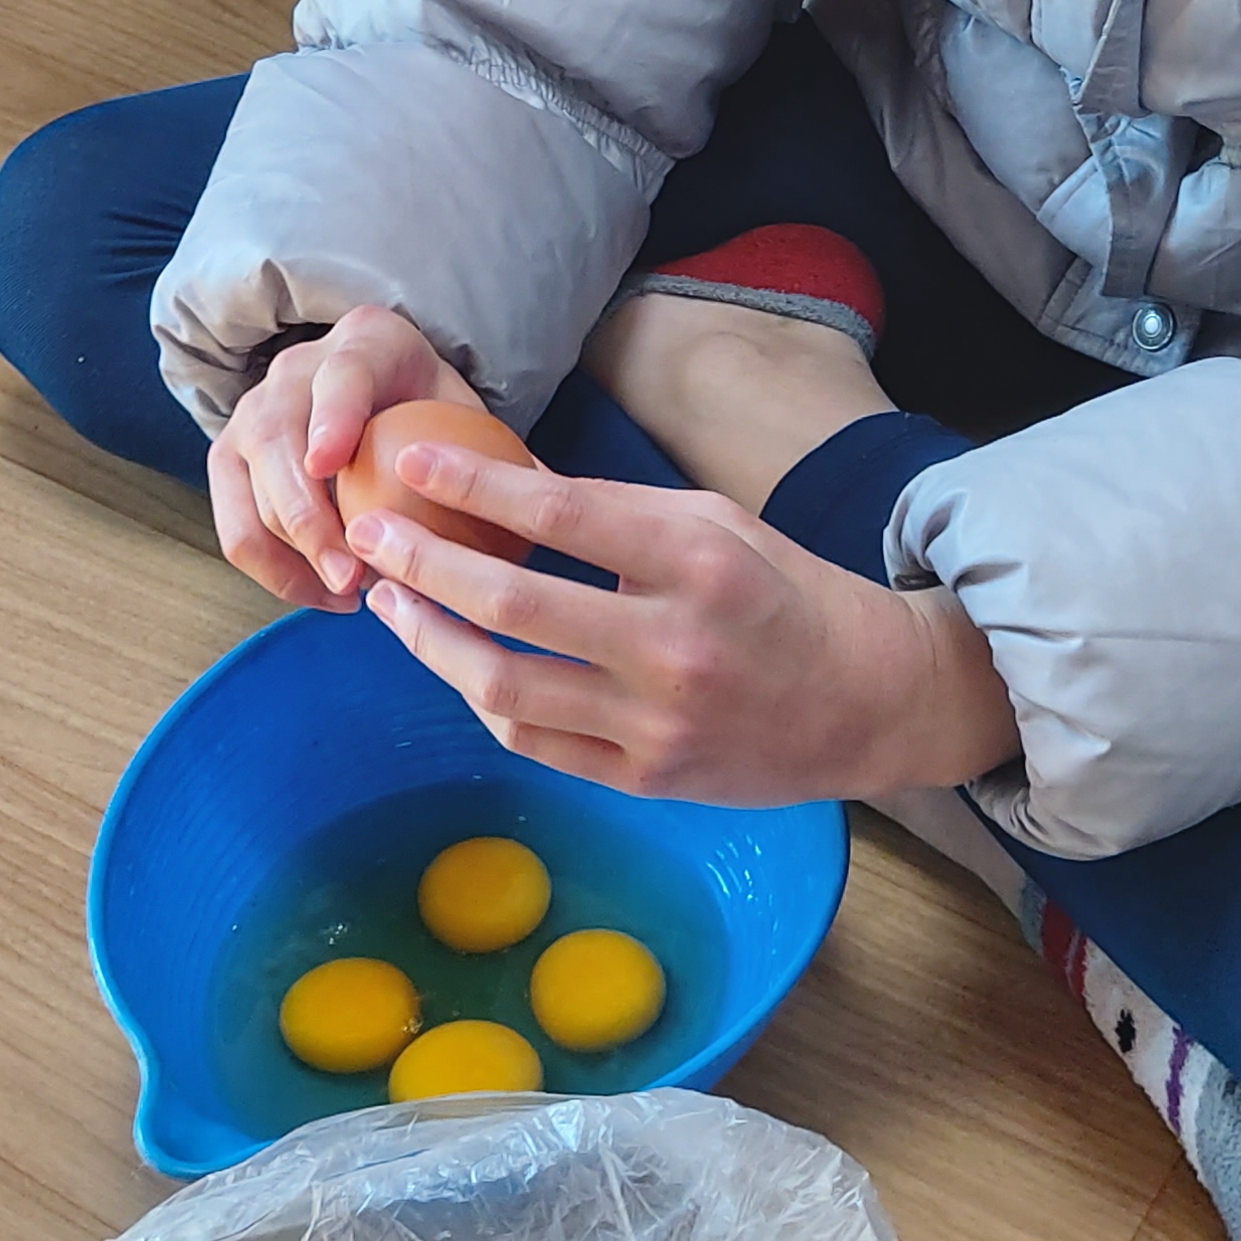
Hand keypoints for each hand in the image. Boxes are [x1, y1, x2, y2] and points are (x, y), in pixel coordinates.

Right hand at [209, 303, 488, 611]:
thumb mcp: (464, 408)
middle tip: (353, 577)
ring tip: (347, 595)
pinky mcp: (228, 460)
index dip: (333, 418)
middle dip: (307, 517)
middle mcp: (293, 371)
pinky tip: (326, 593)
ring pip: (246, 491)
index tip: (331, 465)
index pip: (342, 377)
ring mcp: (250, 413)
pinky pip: (235, 528)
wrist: (371, 379)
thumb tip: (542, 506)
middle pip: (277, 439)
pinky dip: (276, 571)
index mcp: (363, 344)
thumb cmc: (428, 403)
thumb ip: (494, 451)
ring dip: (291, 555)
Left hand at [350, 440, 1021, 803]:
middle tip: (373, 538)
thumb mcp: (716, 524)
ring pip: (505, 686)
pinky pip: (535, 742)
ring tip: (392, 606)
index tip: (412, 462)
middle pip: (513, 602)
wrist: (867, 701)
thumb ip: (614, 511)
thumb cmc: (785, 594)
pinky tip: (456, 663)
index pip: (559, 512)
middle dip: (425, 565)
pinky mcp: (646, 779)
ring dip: (432, 643)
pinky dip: (484, 699)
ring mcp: (657, 722)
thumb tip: (508, 483)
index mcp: (696, 559)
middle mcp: (673, 643)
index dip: (473, 485)